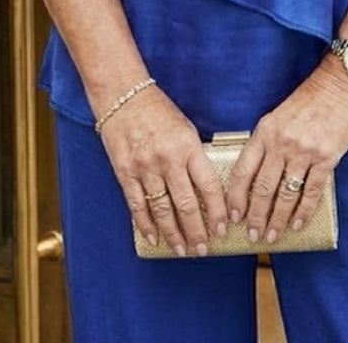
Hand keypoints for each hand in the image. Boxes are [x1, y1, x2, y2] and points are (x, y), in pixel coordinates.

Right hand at [97, 85, 227, 255]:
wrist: (123, 96)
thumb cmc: (159, 112)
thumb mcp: (186, 129)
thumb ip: (195, 157)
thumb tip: (208, 190)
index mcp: (188, 146)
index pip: (209, 185)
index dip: (218, 211)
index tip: (224, 228)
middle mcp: (168, 159)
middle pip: (186, 205)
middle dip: (197, 232)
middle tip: (203, 249)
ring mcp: (145, 168)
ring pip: (163, 211)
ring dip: (174, 234)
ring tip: (183, 250)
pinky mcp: (126, 173)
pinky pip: (138, 206)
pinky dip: (146, 225)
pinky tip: (155, 238)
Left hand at [224, 58, 347, 243]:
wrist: (341, 86)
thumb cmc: (308, 100)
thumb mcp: (278, 116)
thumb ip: (267, 142)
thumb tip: (256, 176)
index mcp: (265, 131)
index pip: (243, 170)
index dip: (236, 197)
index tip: (233, 216)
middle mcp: (281, 143)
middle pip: (263, 189)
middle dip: (256, 217)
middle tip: (253, 236)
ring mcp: (304, 152)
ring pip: (285, 195)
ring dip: (277, 220)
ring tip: (273, 236)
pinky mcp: (326, 159)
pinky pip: (311, 192)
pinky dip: (303, 212)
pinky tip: (297, 224)